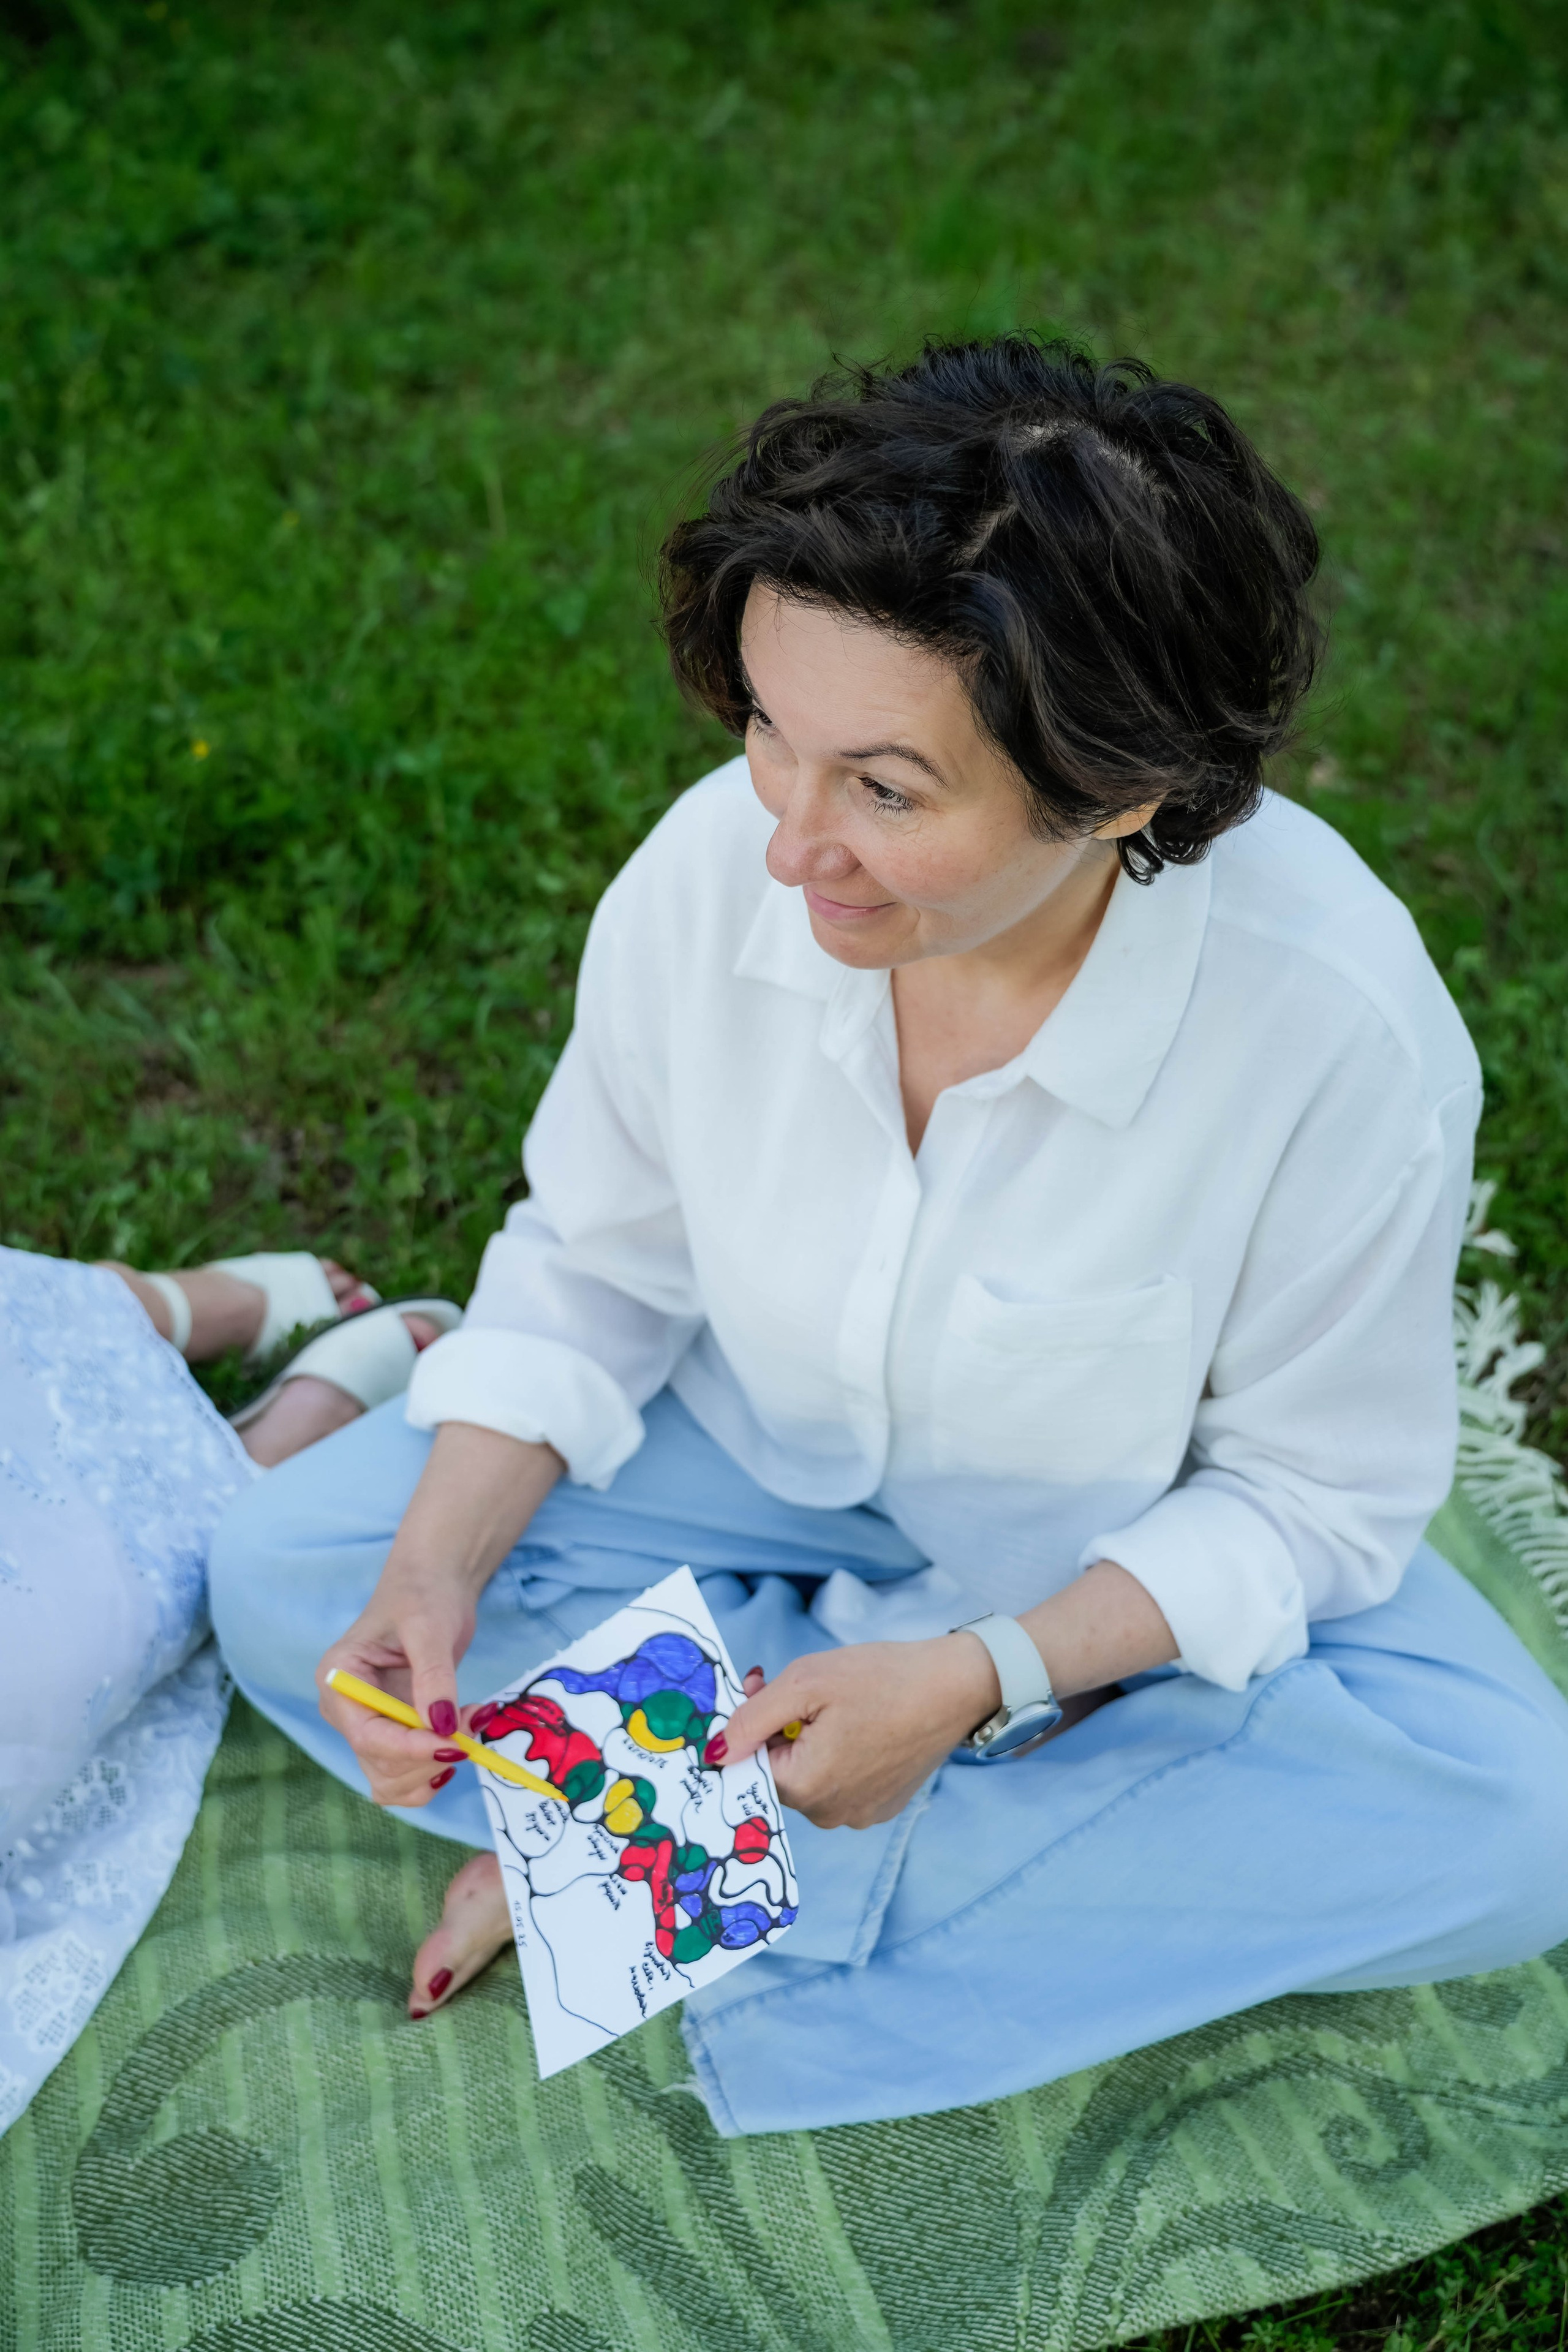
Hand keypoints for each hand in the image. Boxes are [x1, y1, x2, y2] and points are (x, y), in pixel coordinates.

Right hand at [313, 1420, 565, 1809]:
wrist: (434, 1585)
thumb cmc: (424, 1595)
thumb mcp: (430, 1629)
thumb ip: (433, 1677)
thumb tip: (441, 1728)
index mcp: (339, 1681)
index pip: (367, 1736)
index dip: (411, 1749)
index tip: (456, 1744)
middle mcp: (346, 1712)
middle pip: (380, 1767)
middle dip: (429, 1756)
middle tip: (470, 1721)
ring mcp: (369, 1727)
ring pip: (393, 1782)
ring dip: (436, 1766)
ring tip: (467, 1722)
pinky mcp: (394, 1735)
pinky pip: (409, 1777)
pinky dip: (437, 1768)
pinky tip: (459, 1737)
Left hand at [718, 1635, 999, 1829]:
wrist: (956, 1687)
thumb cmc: (882, 1679)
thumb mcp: (805, 1683)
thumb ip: (751, 1719)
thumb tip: (712, 1753)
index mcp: (807, 1788)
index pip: (748, 1762)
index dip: (749, 1723)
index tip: (761, 1686)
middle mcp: (829, 1814)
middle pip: (779, 1772)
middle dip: (779, 1730)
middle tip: (802, 1688)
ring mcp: (858, 1814)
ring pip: (809, 1776)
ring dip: (809, 1741)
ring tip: (840, 1703)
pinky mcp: (880, 1805)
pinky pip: (839, 1782)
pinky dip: (839, 1753)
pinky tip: (862, 1723)